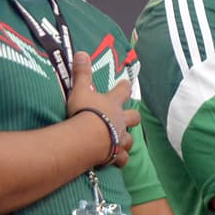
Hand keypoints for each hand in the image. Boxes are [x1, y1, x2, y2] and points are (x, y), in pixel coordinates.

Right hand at [65, 51, 139, 167]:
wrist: (87, 137)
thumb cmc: (84, 112)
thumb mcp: (80, 89)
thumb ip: (81, 72)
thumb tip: (82, 52)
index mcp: (113, 104)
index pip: (123, 91)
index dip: (124, 87)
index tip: (126, 84)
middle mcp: (120, 120)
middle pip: (134, 117)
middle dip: (133, 116)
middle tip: (130, 116)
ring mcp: (119, 138)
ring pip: (130, 139)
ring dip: (126, 139)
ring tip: (121, 141)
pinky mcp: (115, 154)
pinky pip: (121, 159)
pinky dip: (120, 160)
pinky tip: (117, 161)